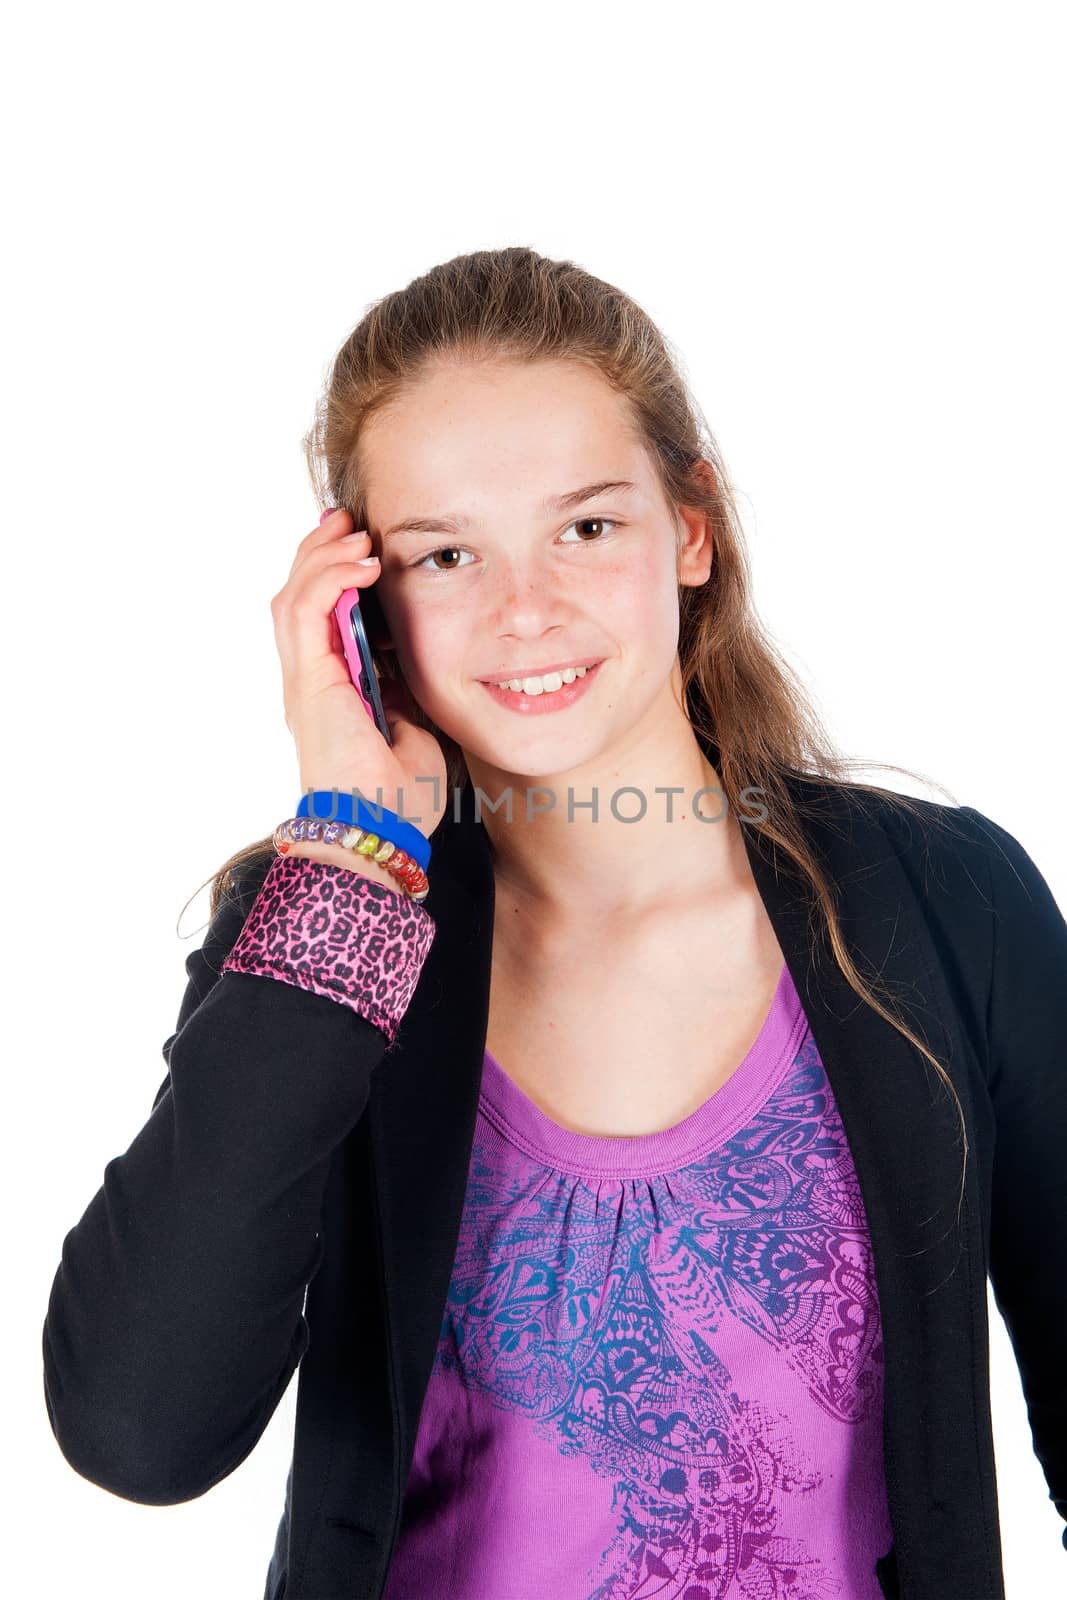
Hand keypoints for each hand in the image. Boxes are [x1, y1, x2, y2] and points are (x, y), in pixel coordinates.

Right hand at [270, 507, 447, 837]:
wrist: (378, 833)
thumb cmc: (398, 799)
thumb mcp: (415, 730)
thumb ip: (406, 694)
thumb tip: (415, 663)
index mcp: (331, 692)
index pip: (320, 618)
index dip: (333, 577)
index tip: (361, 547)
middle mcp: (310, 683)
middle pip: (297, 599)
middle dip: (320, 554)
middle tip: (348, 523)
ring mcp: (305, 683)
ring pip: (293, 599)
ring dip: (322, 559)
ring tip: (354, 535)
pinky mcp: (309, 683)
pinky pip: (306, 614)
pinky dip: (329, 580)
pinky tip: (360, 565)